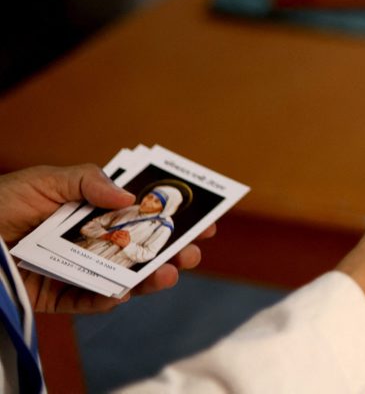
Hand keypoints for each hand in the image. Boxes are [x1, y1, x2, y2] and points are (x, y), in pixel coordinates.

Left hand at [0, 164, 215, 313]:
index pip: (139, 210)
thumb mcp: (44, 180)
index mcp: (90, 208)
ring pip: (123, 276)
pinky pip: (89, 302)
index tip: (202, 216)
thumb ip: (88, 182)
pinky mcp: (58, 296)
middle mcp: (89, 239)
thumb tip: (130, 196)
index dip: (170, 213)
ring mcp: (76, 268)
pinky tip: (124, 291)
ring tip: (169, 273)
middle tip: (193, 250)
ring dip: (150, 277)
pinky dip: (109, 299)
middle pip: (139, 246)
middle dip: (172, 249)